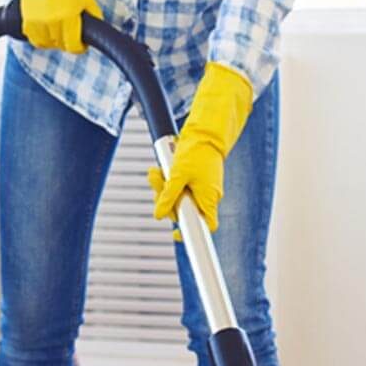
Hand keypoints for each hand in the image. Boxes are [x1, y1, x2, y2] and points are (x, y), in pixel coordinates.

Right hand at [0, 0, 101, 52]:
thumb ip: (92, 16)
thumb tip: (95, 32)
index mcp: (69, 16)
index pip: (74, 45)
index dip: (80, 46)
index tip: (81, 42)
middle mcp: (52, 22)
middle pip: (62, 45)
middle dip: (67, 40)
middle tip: (69, 30)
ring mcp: (39, 23)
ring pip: (49, 45)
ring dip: (54, 39)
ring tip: (57, 26)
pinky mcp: (28, 24)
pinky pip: (36, 41)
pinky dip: (42, 38)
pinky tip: (46, 28)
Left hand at [148, 61, 253, 237]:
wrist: (205, 131)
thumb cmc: (196, 151)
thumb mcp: (177, 174)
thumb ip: (168, 196)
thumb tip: (158, 215)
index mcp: (209, 198)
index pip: (207, 225)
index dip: (192, 232)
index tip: (176, 234)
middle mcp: (207, 196)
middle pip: (184, 211)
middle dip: (166, 200)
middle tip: (157, 182)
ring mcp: (201, 188)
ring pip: (178, 198)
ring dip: (163, 188)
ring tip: (156, 172)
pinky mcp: (195, 179)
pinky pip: (179, 187)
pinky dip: (169, 181)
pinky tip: (161, 171)